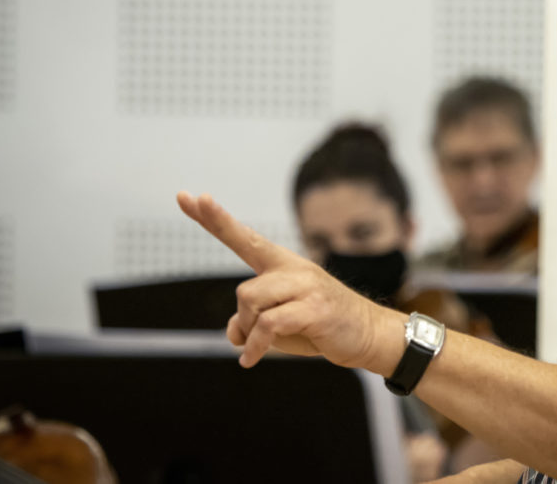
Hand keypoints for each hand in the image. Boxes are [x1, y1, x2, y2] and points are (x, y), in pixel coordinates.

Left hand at [176, 191, 400, 369]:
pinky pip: (268, 324)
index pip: (243, 237)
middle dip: (242, 320)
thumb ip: (251, 323)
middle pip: (243, 289)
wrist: (368, 334)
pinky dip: (255, 346)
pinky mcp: (314, 308)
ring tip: (262, 346)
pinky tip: (251, 359)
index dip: (214, 219)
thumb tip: (233, 333)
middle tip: (249, 338)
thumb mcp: (278, 325)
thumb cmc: (320, 326)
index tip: (188, 196)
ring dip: (251, 332)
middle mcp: (293, 269)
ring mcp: (306, 286)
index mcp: (282, 265)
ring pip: (251, 302)